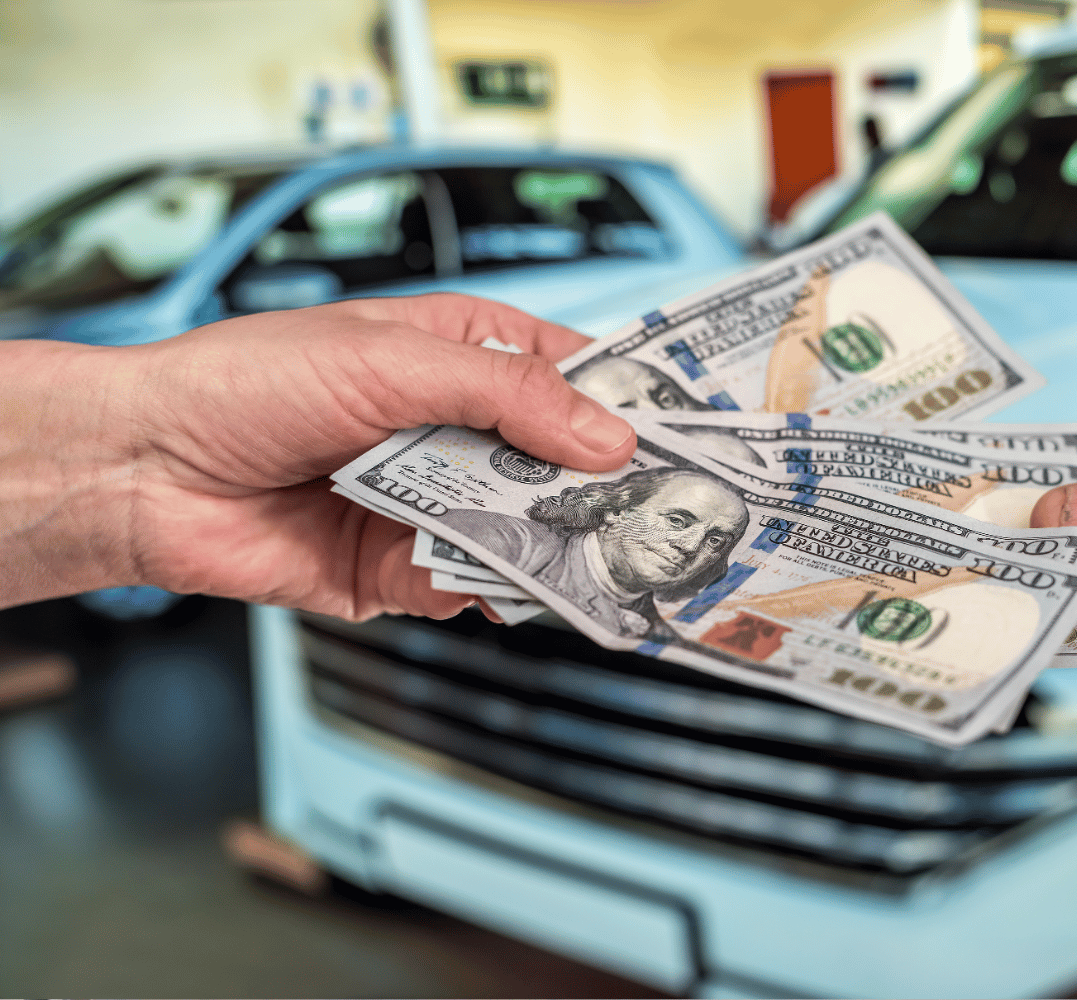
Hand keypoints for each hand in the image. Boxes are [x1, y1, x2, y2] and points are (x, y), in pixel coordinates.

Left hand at [0, 294, 634, 619]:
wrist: (147, 471)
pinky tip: (492, 581)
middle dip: (597, 488)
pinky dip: (484, 585)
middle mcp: (450, 430)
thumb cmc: (248, 383)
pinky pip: (468, 583)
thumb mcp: (394, 360)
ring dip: (549, 543)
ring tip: (588, 553)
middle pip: (556, 464)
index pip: (568, 376)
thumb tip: (605, 436)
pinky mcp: (398, 569)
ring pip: (523, 530)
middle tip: (653, 510)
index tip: (680, 433)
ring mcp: (428, 501)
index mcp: (457, 355)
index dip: (624, 402)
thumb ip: (508, 397)